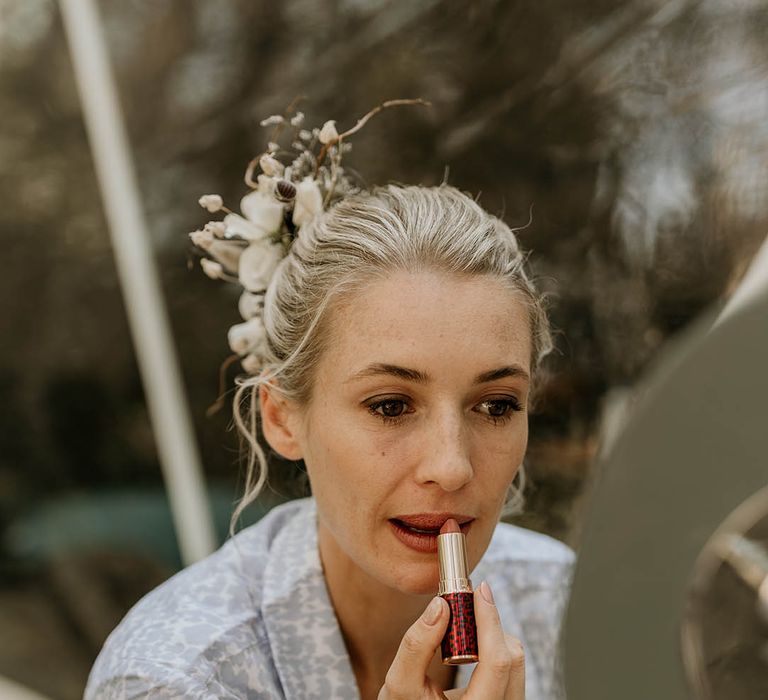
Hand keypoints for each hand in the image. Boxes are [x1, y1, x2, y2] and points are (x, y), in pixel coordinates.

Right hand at [378, 581, 524, 698]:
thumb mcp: (399, 686)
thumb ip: (416, 646)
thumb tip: (440, 605)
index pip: (498, 662)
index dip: (490, 620)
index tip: (480, 590)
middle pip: (512, 658)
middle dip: (489, 624)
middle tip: (466, 603)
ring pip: (514, 661)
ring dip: (491, 637)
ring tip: (459, 630)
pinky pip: (509, 669)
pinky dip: (492, 649)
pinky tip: (468, 647)